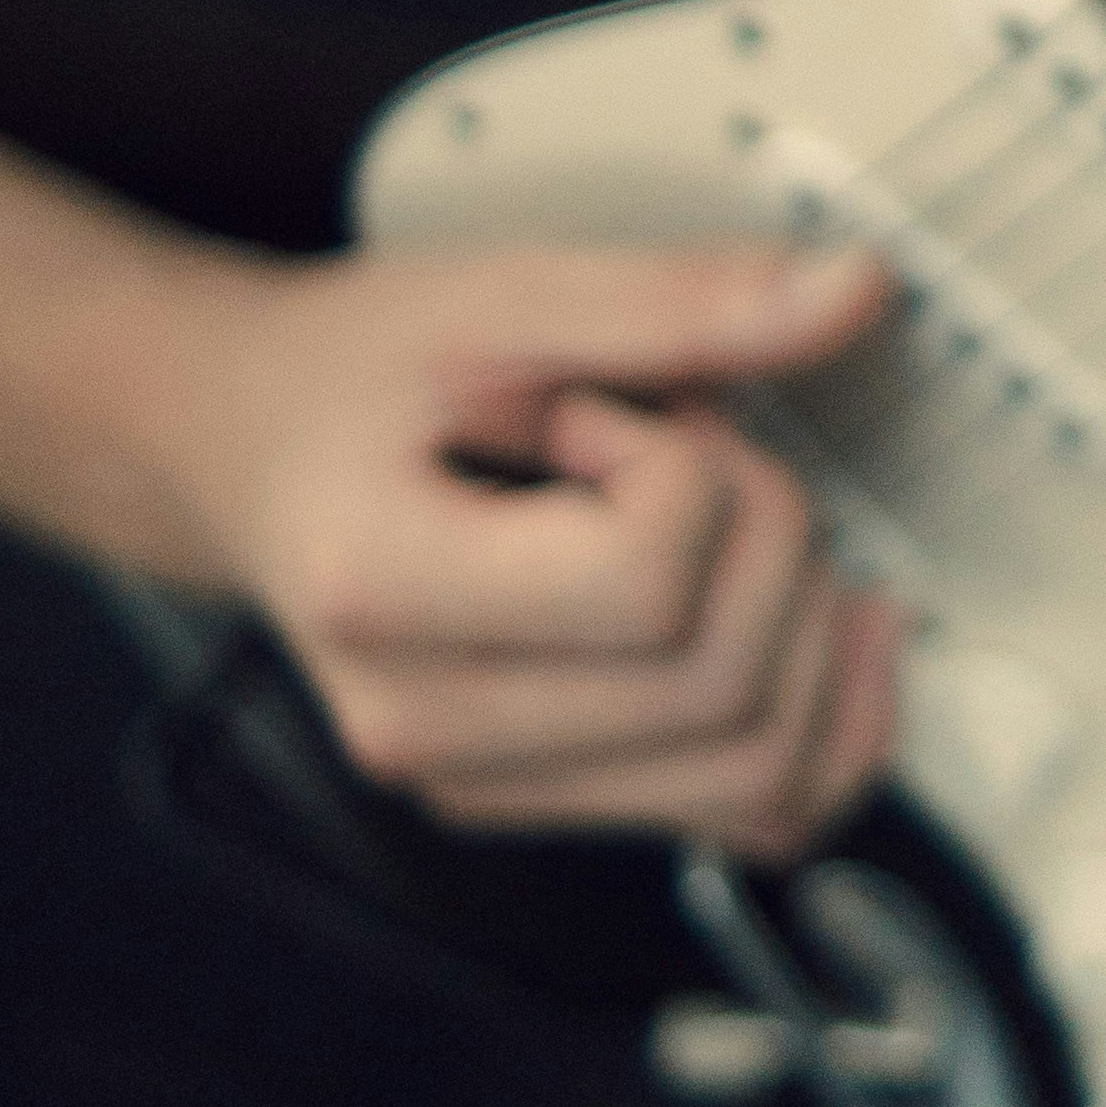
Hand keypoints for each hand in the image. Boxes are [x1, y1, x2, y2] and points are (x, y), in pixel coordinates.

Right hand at [154, 234, 902, 850]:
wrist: (252, 449)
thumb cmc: (353, 374)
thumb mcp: (498, 296)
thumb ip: (680, 301)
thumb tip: (853, 289)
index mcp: (379, 590)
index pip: (645, 585)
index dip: (690, 469)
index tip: (620, 409)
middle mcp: (423, 726)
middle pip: (719, 684)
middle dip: (771, 533)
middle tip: (693, 446)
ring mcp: (485, 787)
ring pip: (761, 771)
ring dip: (809, 624)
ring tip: (729, 523)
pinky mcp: (549, 802)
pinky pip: (759, 817)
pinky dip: (833, 723)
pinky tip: (825, 619)